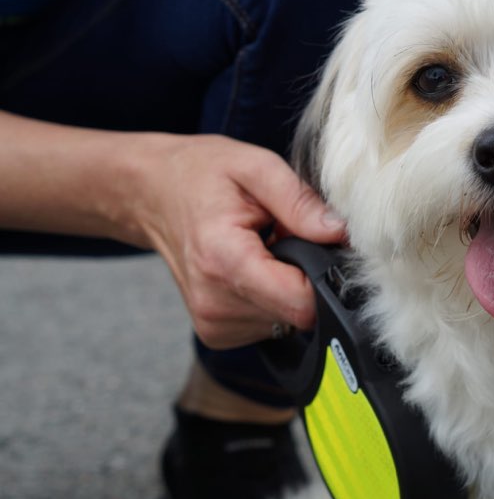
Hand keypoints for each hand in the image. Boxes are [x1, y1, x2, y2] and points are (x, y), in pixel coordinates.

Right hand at [133, 134, 345, 348]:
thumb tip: (340, 233)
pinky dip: (271, 297)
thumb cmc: (200, 174)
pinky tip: (254, 269)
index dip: (325, 277)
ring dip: (287, 287)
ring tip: (264, 251)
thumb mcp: (255, 166)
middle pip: (298, 314)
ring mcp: (212, 323)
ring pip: (287, 322)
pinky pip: (269, 324)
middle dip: (305, 277)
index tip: (321, 248)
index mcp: (224, 260)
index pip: (301, 303)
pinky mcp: (215, 332)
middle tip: (284, 239)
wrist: (149, 194)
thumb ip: (300, 202)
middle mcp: (214, 302)